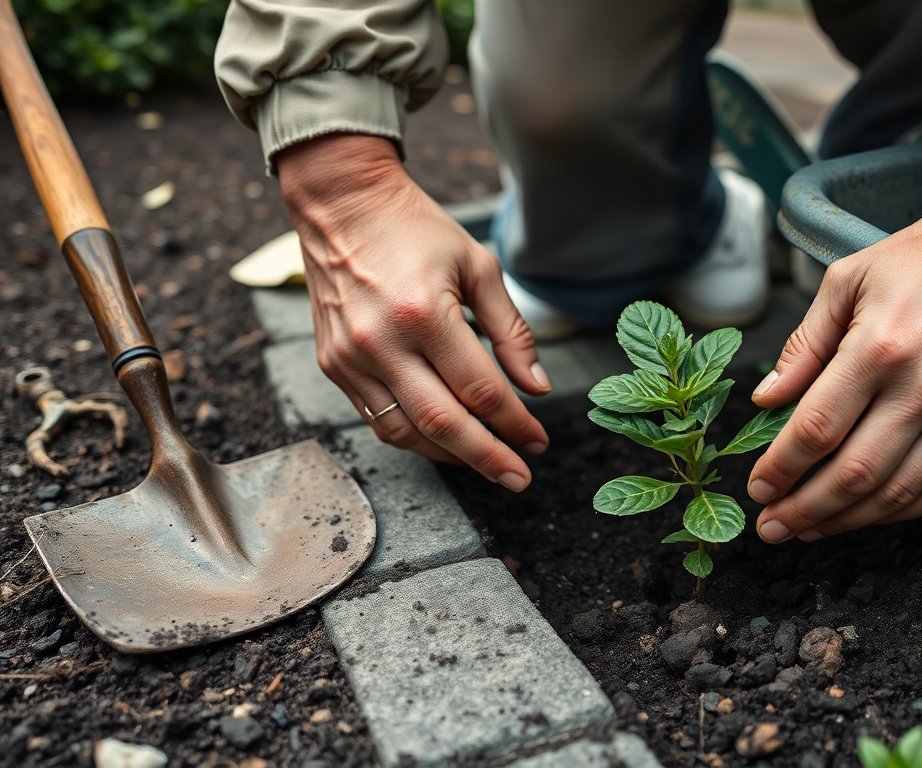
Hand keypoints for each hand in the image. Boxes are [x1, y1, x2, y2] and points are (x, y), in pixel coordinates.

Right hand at [275, 134, 550, 490]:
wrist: (342, 205)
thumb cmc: (418, 231)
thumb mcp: (479, 267)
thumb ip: (512, 332)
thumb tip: (538, 389)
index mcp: (425, 313)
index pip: (480, 389)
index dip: (515, 423)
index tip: (540, 442)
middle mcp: (382, 342)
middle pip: (443, 423)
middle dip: (487, 458)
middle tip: (520, 478)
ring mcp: (350, 357)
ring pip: (404, 432)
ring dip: (450, 455)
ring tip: (486, 462)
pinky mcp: (332, 364)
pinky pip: (376, 419)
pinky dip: (414, 437)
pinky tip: (444, 439)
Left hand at [748, 150, 921, 540]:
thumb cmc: (920, 260)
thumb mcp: (846, 282)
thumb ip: (804, 344)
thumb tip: (766, 400)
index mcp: (880, 347)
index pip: (817, 428)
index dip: (781, 468)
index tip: (757, 486)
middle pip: (853, 474)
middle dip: (803, 510)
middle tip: (771, 526)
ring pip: (897, 493)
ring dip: (846, 522)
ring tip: (808, 530)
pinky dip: (900, 513)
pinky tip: (866, 516)